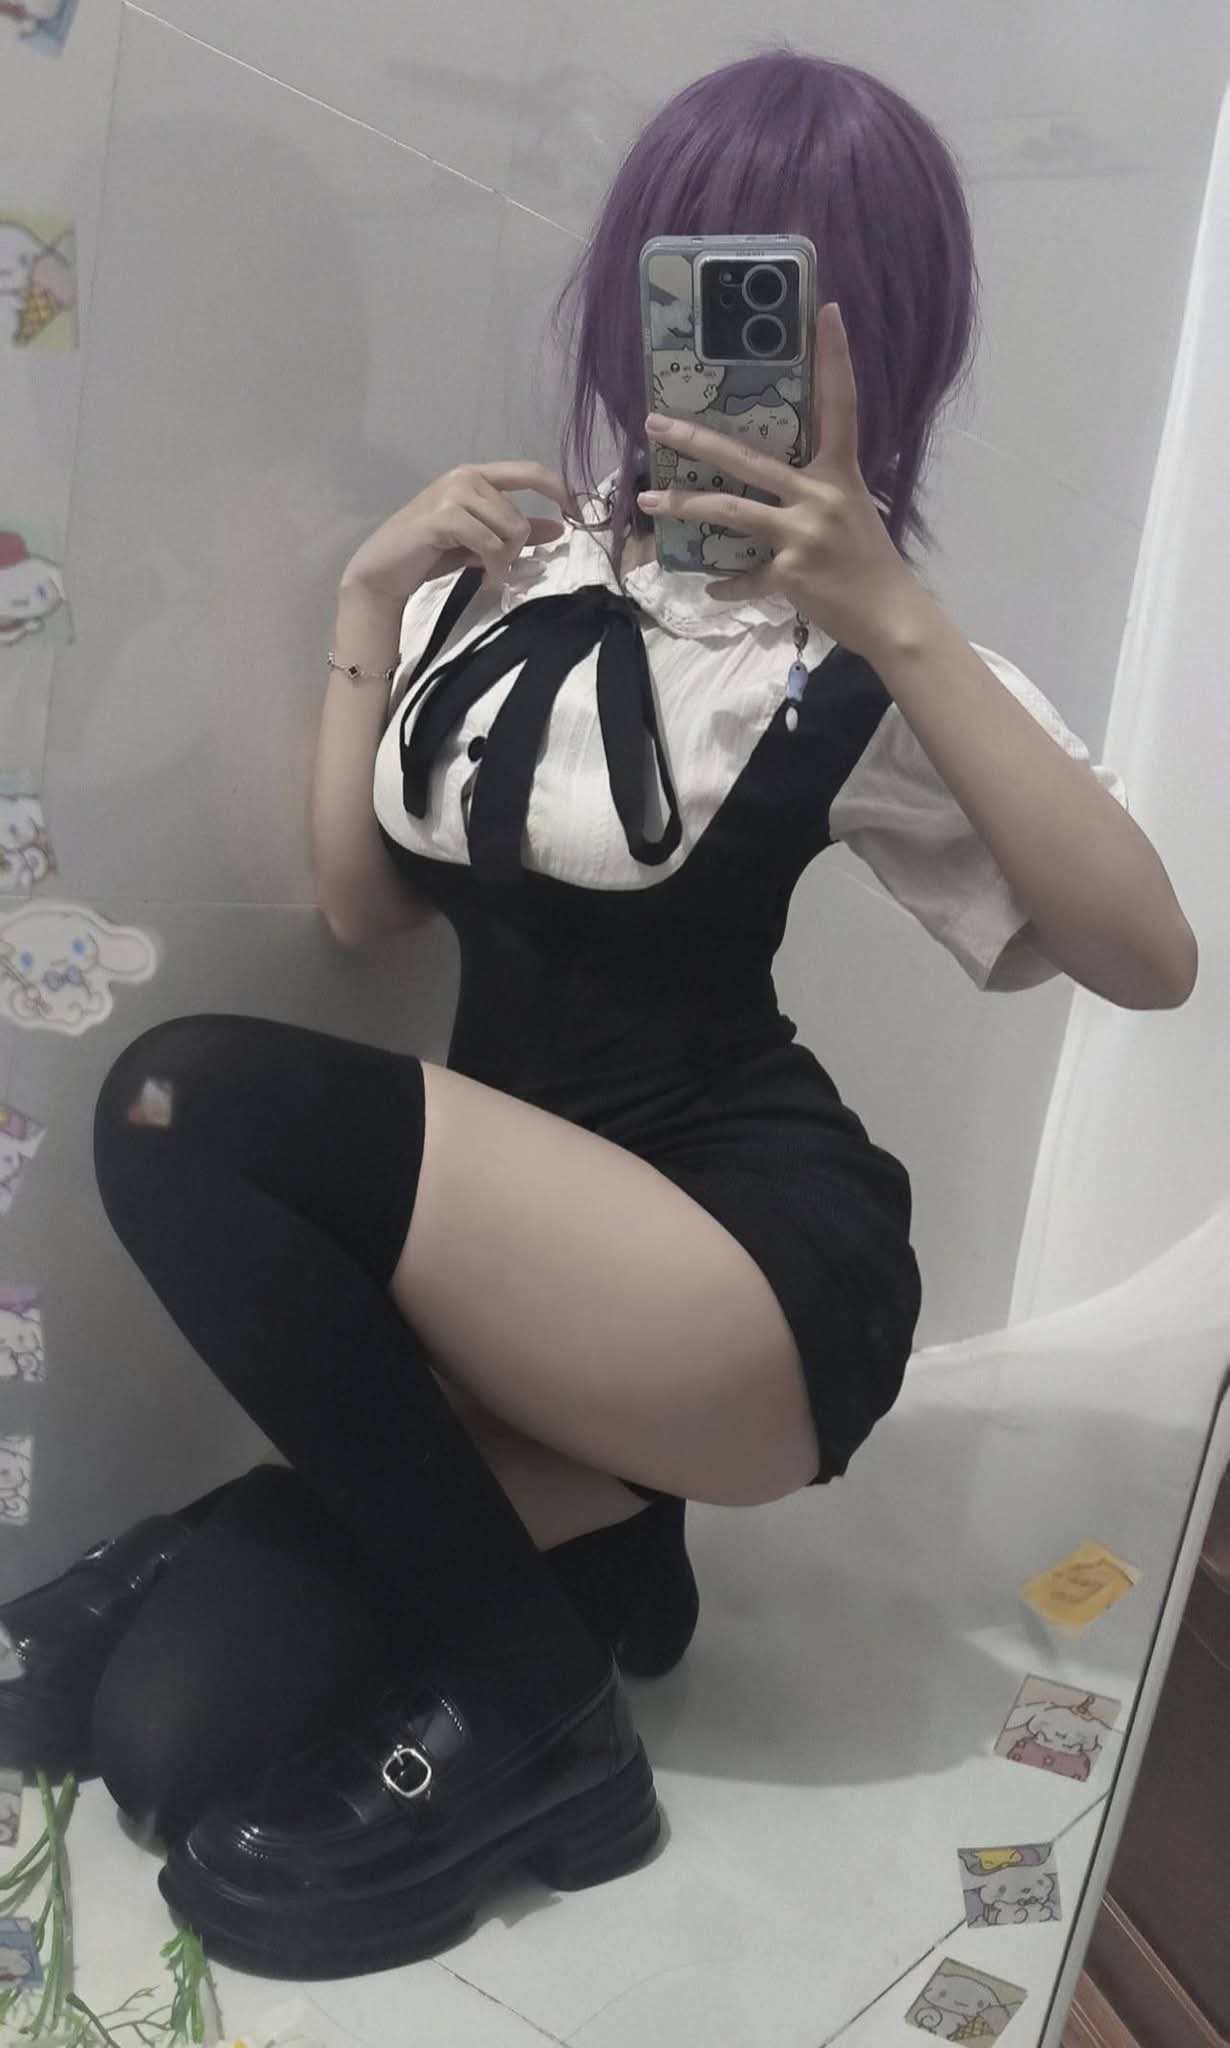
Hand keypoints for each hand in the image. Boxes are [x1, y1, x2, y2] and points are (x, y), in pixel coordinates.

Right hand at [341, 460, 580, 605]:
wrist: (384, 569)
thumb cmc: (430, 552)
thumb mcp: (481, 540)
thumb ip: (515, 531)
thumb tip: (558, 527)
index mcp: (477, 476)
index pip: (530, 471)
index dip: (559, 491)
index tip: (576, 516)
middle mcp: (466, 476)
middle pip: (520, 517)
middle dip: (516, 551)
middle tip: (496, 567)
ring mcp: (453, 493)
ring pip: (509, 530)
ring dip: (503, 560)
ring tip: (485, 571)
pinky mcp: (442, 516)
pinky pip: (489, 543)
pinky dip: (491, 566)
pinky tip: (481, 577)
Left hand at [638, 303, 929, 661]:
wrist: (890, 615)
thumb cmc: (868, 561)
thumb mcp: (851, 510)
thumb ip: (815, 488)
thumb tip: (774, 478)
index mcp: (840, 472)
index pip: (840, 404)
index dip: (835, 357)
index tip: (828, 310)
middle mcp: (820, 496)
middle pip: (747, 459)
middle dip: (696, 440)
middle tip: (655, 422)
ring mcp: (803, 534)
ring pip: (731, 511)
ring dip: (685, 506)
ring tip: (649, 502)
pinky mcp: (790, 573)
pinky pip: (746, 577)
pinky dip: (727, 585)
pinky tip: (710, 588)